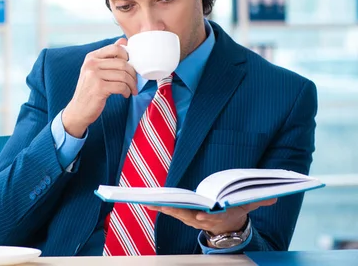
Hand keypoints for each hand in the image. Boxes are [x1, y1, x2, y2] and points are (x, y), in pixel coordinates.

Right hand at [62, 38, 137, 137]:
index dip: (127, 57)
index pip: (116, 48)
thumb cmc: (90, 90)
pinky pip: (121, 86)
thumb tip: (124, 41)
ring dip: (131, 85)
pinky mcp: (99, 88)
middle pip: (123, 63)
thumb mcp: (96, 70)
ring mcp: (94, 76)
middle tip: (134, 83)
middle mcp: (91, 64)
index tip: (129, 68)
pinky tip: (125, 94)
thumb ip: (109, 56)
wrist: (78, 110)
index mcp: (91, 57)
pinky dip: (127, 91)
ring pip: (124, 75)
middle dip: (132, 74)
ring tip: (130, 90)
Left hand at [148, 198, 276, 234]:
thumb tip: (275, 196)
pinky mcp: (184, 215)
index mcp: (218, 217)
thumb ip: (258, 200)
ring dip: (164, 208)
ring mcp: (191, 218)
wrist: (227, 226)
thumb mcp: (248, 205)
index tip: (201, 216)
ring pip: (176, 213)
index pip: (212, 218)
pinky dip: (160, 206)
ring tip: (151, 202)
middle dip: (177, 211)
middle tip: (166, 206)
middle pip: (189, 215)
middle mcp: (202, 219)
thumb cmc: (235, 210)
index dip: (206, 217)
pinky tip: (149, 202)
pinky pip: (170, 211)